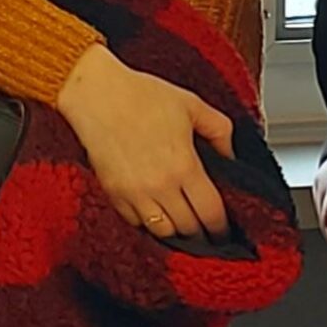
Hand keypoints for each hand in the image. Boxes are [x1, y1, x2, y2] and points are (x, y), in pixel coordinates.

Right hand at [56, 44, 233, 239]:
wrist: (96, 94)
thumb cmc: (141, 95)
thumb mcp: (192, 105)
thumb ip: (219, 130)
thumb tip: (231, 156)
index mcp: (184, 165)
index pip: (211, 212)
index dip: (222, 227)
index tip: (225, 230)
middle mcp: (160, 185)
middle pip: (189, 228)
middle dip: (202, 231)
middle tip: (208, 229)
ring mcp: (134, 193)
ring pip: (163, 232)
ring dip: (176, 231)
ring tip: (184, 223)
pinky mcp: (114, 194)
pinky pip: (136, 223)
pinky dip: (149, 223)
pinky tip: (157, 212)